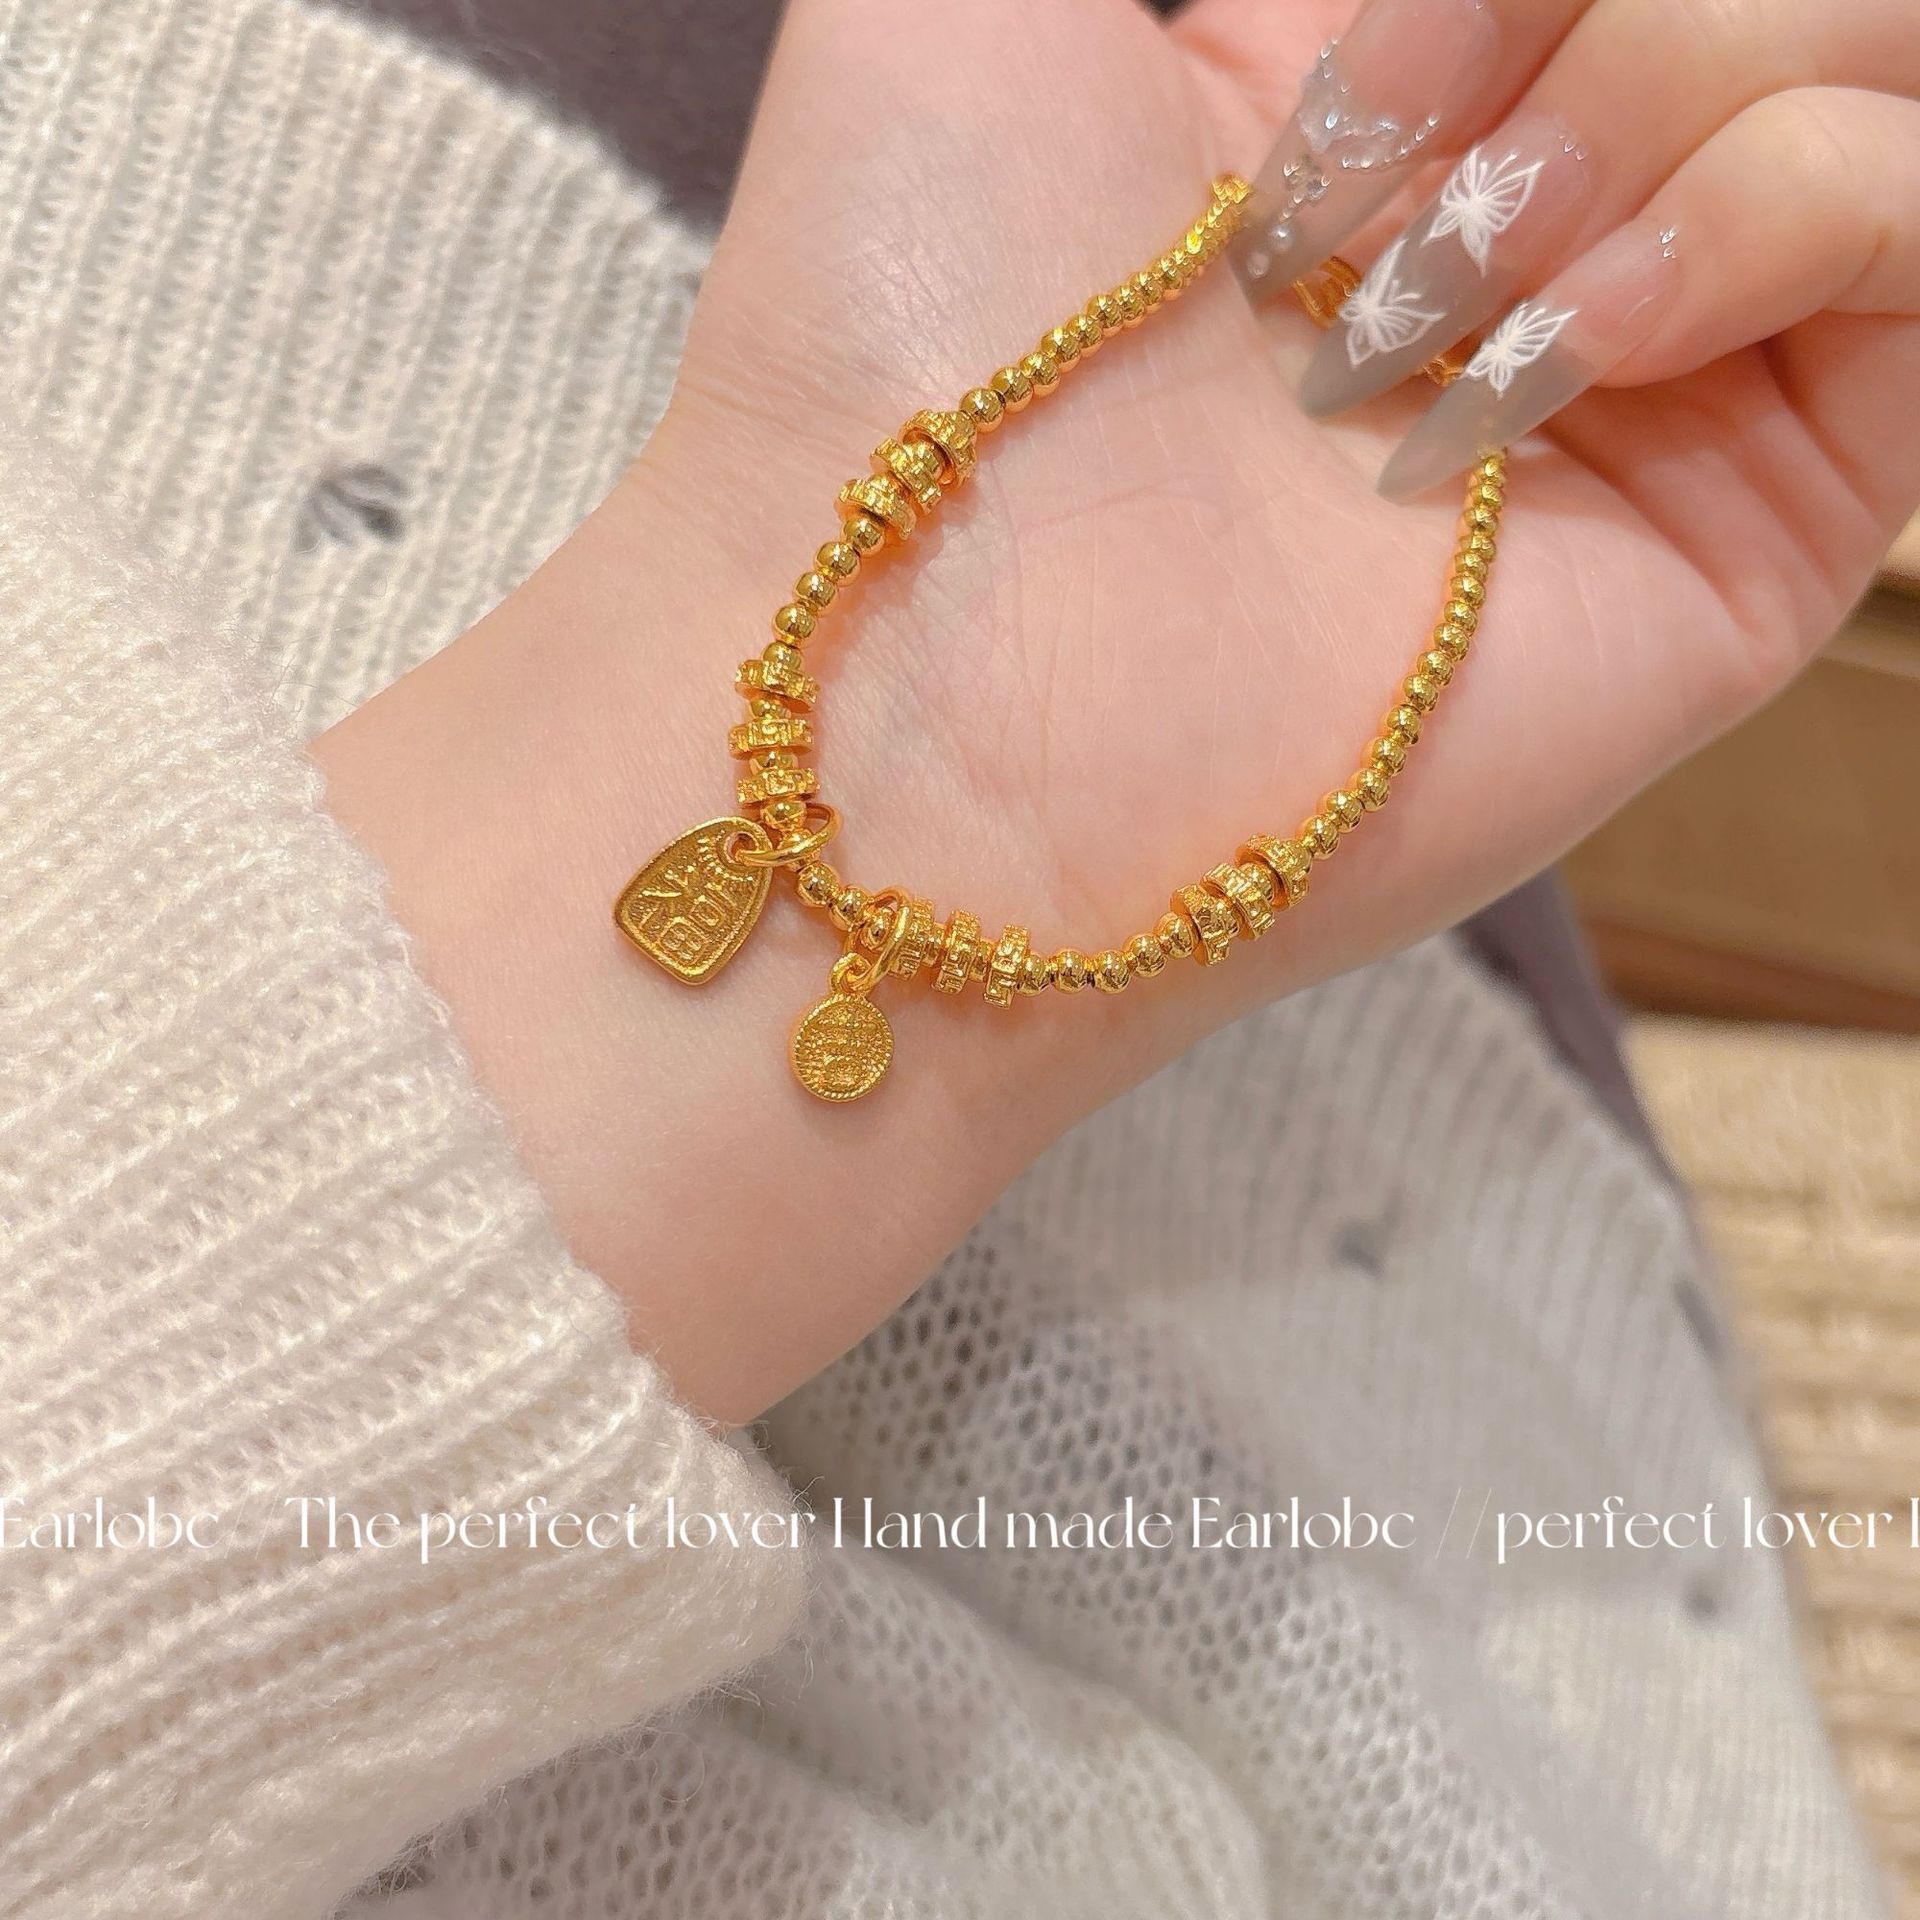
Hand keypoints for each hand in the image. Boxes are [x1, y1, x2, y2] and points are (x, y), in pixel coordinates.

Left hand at [313, 0, 1919, 1420]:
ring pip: (1881, 69)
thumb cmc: (890, 340)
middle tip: (1376, 186)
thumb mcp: (954, 14)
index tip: (1342, 78)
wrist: (912, 674)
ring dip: (1682, 87)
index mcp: (1375, 102)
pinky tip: (1576, 329)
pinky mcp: (1757, 531)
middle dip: (1591, 17)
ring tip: (1453, 287)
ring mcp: (1656, 389)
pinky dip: (1792, 205)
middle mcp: (1530, 237)